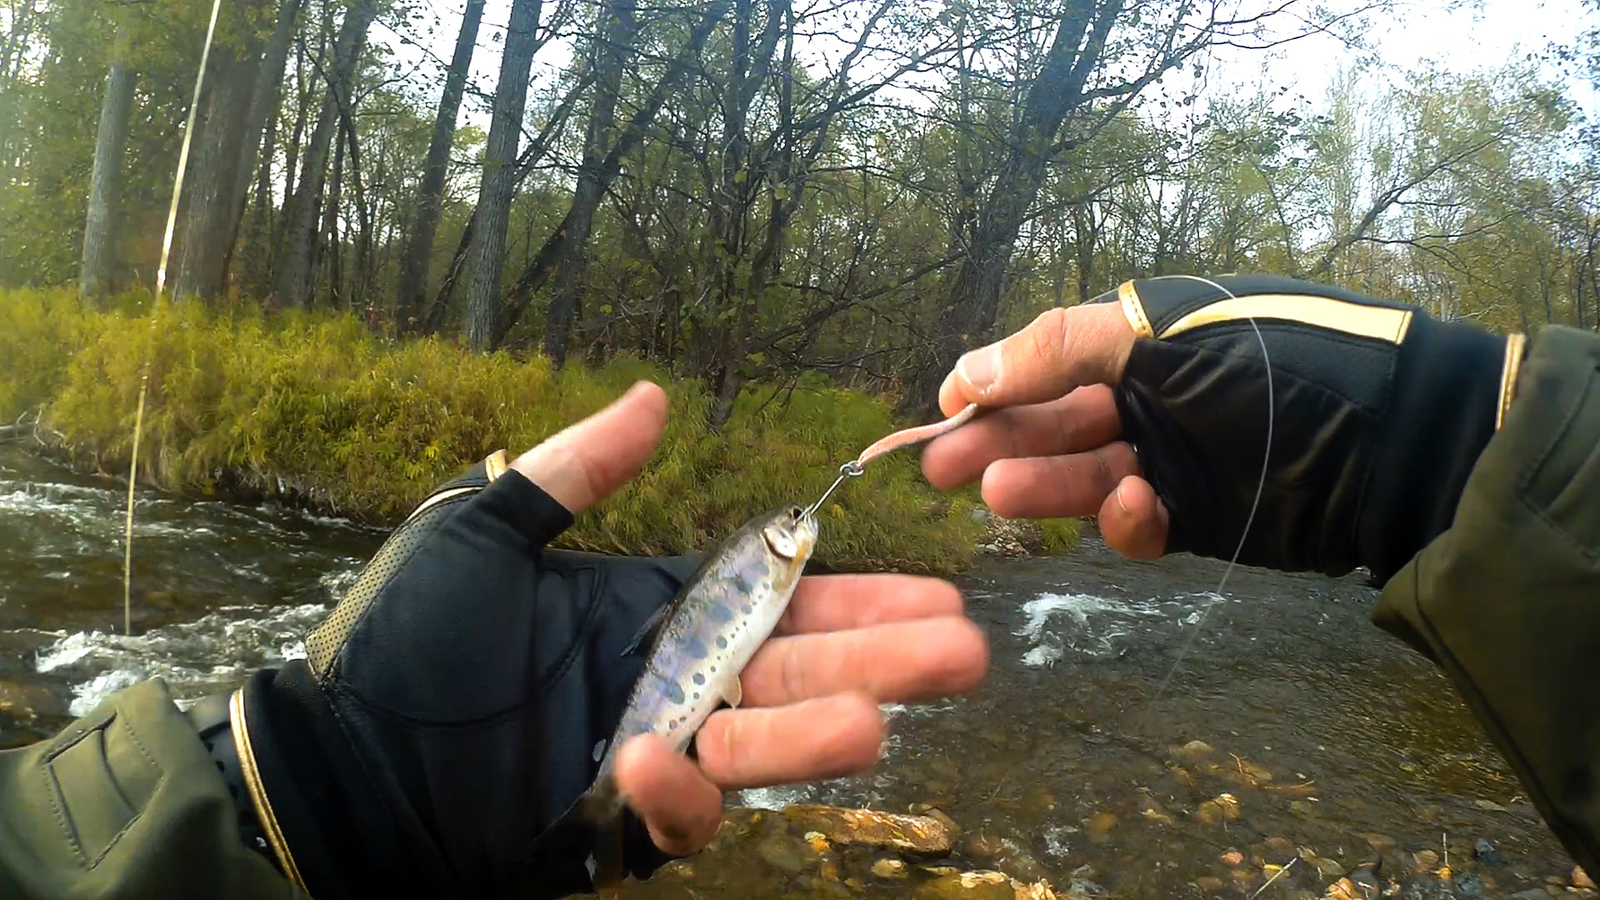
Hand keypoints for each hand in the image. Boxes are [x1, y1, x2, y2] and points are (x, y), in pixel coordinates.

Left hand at [225, 381, 988, 899]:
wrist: (333, 759)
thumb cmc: (400, 643)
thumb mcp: (483, 532)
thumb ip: (578, 469)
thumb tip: (655, 397)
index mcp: (652, 610)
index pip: (777, 600)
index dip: (855, 596)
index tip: (932, 590)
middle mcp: (668, 682)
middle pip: (796, 673)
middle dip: (881, 663)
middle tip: (961, 653)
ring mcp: (647, 756)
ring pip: (760, 750)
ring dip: (813, 738)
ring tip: (875, 721)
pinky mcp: (614, 824)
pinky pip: (671, 817)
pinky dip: (670, 794)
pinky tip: (647, 759)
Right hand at [921, 274, 1518, 580]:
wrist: (1391, 442)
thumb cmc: (1275, 364)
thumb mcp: (1161, 335)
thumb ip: (1060, 348)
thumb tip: (966, 369)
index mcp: (1142, 337)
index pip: (1045, 359)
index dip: (992, 383)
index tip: (945, 408)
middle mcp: (1149, 395)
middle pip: (1052, 422)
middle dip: (997, 439)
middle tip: (940, 466)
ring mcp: (1173, 458)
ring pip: (1084, 475)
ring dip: (1042, 483)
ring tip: (998, 492)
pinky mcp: (1196, 516)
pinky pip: (1138, 524)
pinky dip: (1126, 520)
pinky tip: (1133, 506)